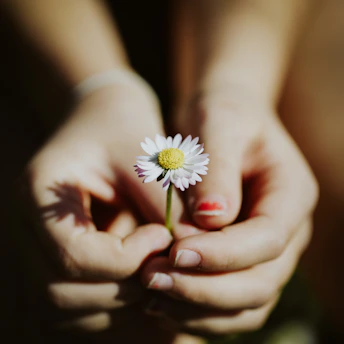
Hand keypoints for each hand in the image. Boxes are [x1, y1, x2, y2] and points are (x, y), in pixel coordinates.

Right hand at [15, 83, 176, 339]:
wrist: (103, 121)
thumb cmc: (121, 126)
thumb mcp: (143, 153)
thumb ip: (165, 203)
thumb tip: (194, 249)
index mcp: (38, 195)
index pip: (74, 256)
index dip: (127, 257)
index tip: (163, 236)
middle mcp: (29, 231)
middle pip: (64, 294)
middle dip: (126, 288)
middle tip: (166, 262)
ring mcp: (40, 251)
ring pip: (71, 310)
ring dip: (123, 304)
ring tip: (161, 274)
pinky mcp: (61, 261)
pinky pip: (82, 306)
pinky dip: (119, 307)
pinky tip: (151, 286)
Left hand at [141, 90, 317, 335]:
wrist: (218, 124)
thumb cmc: (221, 114)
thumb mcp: (219, 124)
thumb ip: (218, 169)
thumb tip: (211, 220)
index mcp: (291, 194)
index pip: (268, 239)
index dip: (224, 253)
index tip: (175, 251)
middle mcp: (286, 231)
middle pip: (259, 282)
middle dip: (206, 288)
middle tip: (153, 278)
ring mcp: (264, 251)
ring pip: (244, 303)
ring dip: (198, 306)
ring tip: (150, 292)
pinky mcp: (240, 261)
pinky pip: (226, 302)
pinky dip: (195, 308)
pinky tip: (158, 297)